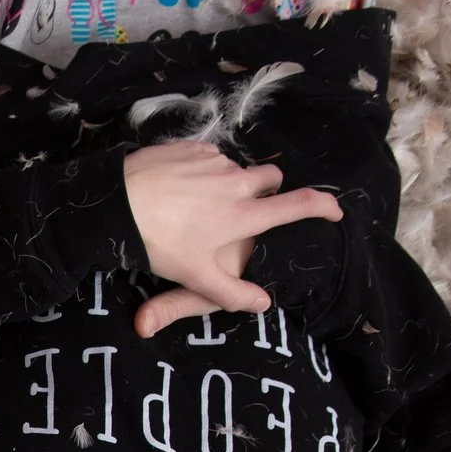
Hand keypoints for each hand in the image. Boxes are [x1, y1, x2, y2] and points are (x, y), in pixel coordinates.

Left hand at [122, 141, 340, 333]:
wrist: (115, 203)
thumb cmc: (159, 243)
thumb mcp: (195, 278)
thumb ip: (232, 293)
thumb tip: (265, 303)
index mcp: (244, 214)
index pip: (296, 206)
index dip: (322, 206)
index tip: (335, 210)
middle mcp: (237, 182)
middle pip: (272, 177)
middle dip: (271, 189)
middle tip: (253, 207)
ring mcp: (214, 162)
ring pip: (238, 167)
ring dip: (232, 181)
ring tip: (204, 204)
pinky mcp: (190, 148)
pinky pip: (209, 156)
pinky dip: (205, 170)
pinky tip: (181, 188)